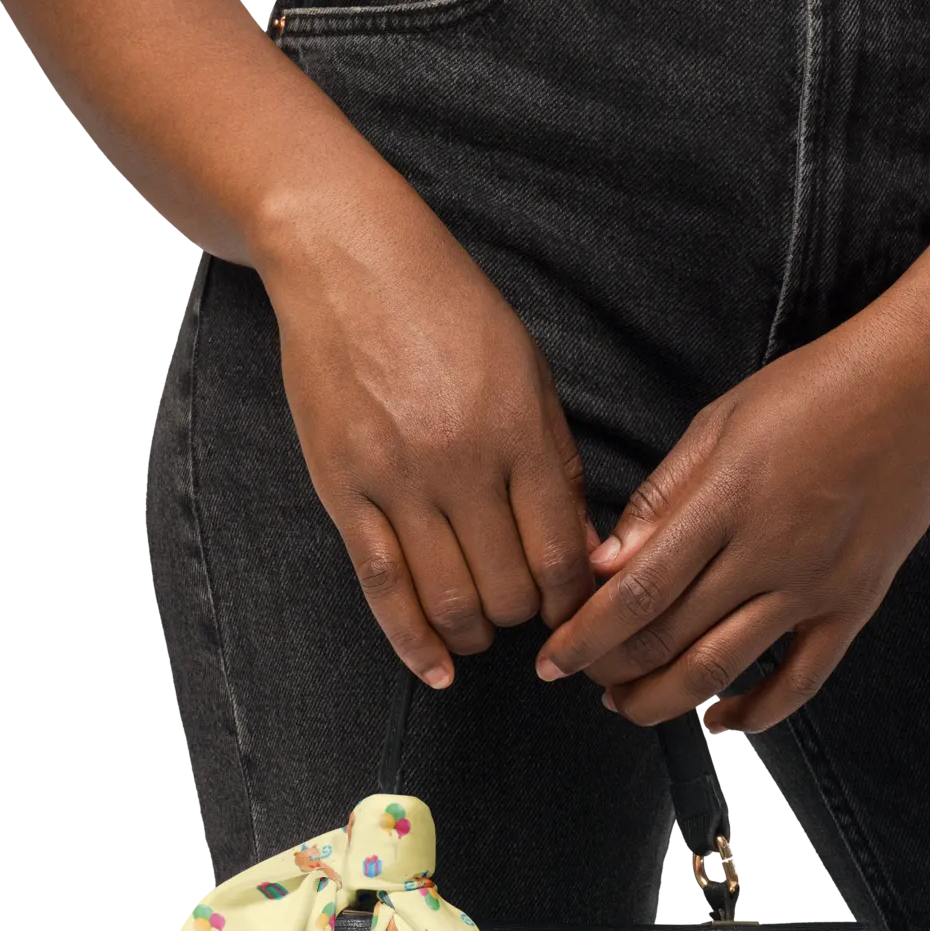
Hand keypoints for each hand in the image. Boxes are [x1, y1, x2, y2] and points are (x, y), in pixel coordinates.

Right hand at [259, 188, 602, 687]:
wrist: (347, 260)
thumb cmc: (450, 310)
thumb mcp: (528, 372)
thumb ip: (555, 461)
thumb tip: (586, 547)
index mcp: (520, 434)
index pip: (562, 553)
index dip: (577, 602)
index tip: (579, 615)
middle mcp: (463, 465)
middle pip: (510, 589)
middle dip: (528, 620)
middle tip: (528, 618)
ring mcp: (398, 481)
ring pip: (450, 599)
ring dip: (476, 635)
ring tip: (484, 634)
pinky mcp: (344, 489)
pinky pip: (381, 585)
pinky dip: (413, 641)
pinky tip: (436, 670)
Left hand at [533, 313, 929, 731]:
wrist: (920, 386)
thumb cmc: (814, 390)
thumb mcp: (721, 422)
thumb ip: (663, 497)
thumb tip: (608, 564)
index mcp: (725, 500)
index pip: (637, 592)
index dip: (586, 637)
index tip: (551, 659)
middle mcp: (768, 552)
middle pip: (669, 639)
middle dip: (613, 670)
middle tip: (583, 675)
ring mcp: (814, 585)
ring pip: (723, 669)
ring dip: (664, 699)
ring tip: (628, 705)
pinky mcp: (854, 604)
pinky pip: (801, 680)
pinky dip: (755, 713)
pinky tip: (718, 720)